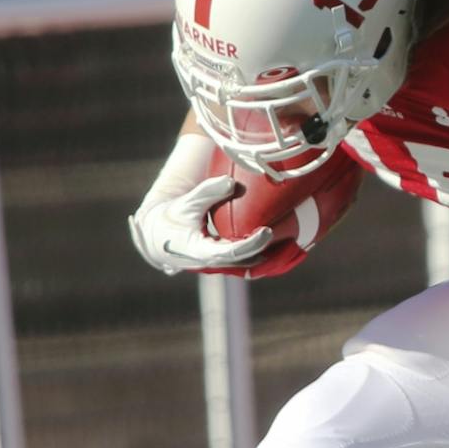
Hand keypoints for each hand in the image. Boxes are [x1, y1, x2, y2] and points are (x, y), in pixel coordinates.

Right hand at [127, 174, 271, 274]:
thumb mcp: (187, 202)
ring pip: (247, 264)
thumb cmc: (172, 217)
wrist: (158, 235)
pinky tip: (279, 242)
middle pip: (245, 261)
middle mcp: (212, 263)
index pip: (232, 252)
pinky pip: (245, 260)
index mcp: (200, 252)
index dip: (252, 244)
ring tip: (289, 239)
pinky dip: (260, 253)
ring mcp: (219, 265)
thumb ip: (207, 192)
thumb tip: (231, 182)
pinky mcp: (223, 262)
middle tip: (284, 232)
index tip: (268, 231)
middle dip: (265, 250)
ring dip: (267, 256)